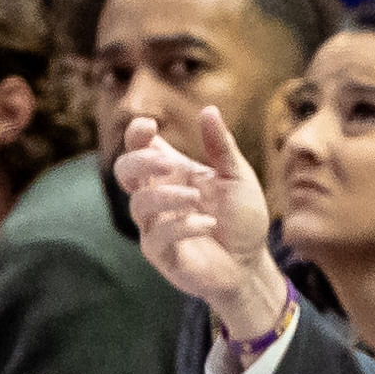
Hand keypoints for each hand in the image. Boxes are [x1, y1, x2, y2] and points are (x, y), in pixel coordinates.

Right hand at [114, 107, 287, 339]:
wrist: (250, 263)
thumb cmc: (242, 219)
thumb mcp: (238, 177)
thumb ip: (221, 147)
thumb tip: (208, 110)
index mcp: (173, 174)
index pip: (140, 149)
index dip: (137, 135)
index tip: (149, 125)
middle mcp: (158, 197)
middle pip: (124, 173)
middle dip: (140, 163)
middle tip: (168, 164)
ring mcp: (155, 226)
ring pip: (139, 205)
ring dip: (166, 197)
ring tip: (196, 198)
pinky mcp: (161, 254)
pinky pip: (158, 236)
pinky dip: (183, 226)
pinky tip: (208, 223)